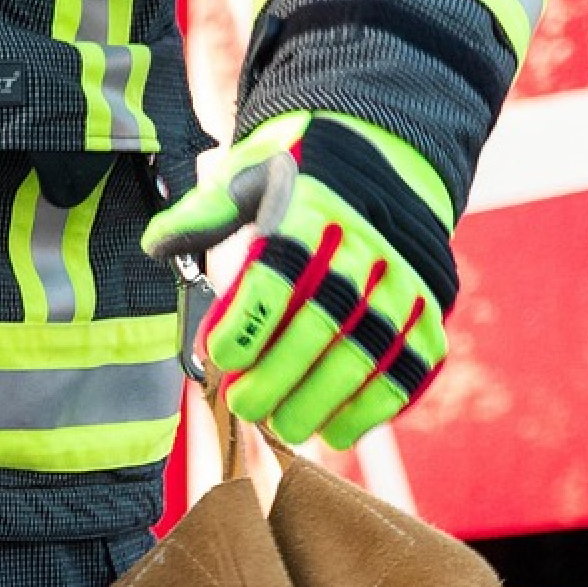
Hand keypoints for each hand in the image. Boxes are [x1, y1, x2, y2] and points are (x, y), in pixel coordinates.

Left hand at [143, 114, 457, 449]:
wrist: (393, 160)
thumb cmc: (305, 180)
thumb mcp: (253, 175)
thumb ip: (208, 213)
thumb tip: (157, 245)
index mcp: (313, 215)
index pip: (274, 282)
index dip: (242, 330)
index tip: (217, 355)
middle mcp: (366, 251)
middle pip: (315, 331)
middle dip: (272, 381)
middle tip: (243, 404)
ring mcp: (405, 286)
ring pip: (361, 360)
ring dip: (316, 405)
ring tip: (283, 423)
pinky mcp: (430, 315)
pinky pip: (406, 374)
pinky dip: (368, 410)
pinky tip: (334, 426)